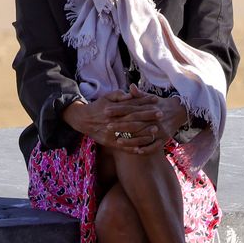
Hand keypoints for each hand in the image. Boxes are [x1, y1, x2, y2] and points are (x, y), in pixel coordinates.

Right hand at [64, 87, 187, 155]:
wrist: (83, 119)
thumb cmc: (98, 106)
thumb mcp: (106, 97)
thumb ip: (118, 95)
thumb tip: (130, 93)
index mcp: (113, 109)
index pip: (131, 105)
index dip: (144, 102)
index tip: (156, 100)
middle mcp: (112, 121)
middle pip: (133, 118)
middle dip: (147, 116)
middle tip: (161, 114)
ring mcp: (111, 133)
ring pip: (129, 134)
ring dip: (142, 133)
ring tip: (155, 131)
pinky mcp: (109, 142)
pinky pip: (121, 147)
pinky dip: (131, 148)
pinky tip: (142, 148)